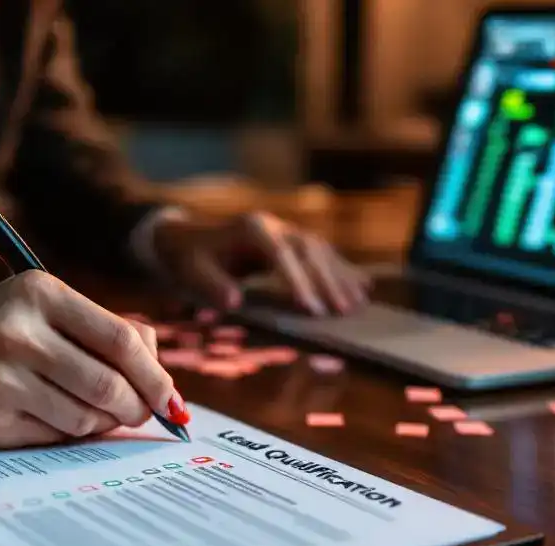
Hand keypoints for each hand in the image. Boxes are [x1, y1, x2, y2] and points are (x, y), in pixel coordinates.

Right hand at [0, 272, 181, 447]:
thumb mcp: (39, 307)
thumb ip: (102, 329)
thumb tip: (160, 371)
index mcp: (40, 293)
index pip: (122, 340)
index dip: (156, 376)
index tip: (169, 398)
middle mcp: (19, 332)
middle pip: (110, 385)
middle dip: (136, 407)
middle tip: (140, 414)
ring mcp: (1, 378)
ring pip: (87, 418)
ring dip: (100, 423)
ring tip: (88, 411)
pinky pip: (55, 437)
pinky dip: (66, 434)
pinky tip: (49, 417)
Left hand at [151, 211, 370, 315]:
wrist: (191, 239)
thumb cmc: (191, 260)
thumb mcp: (193, 272)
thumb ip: (212, 285)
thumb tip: (234, 301)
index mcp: (251, 229)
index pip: (280, 254)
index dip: (297, 281)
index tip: (310, 308)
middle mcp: (273, 226)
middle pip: (308, 250)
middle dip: (328, 281)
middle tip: (343, 311)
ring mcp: (287, 230)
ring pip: (322, 250)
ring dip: (341, 277)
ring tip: (358, 304)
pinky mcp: (294, 240)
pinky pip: (324, 253)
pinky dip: (343, 270)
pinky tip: (363, 288)